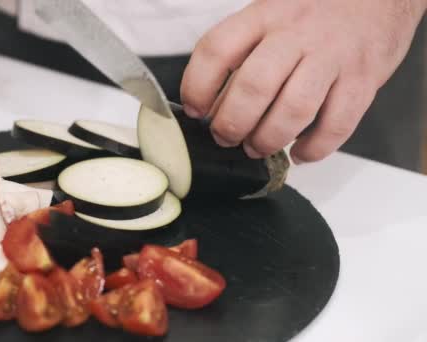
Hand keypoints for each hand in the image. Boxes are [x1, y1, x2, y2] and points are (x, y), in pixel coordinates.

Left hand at [180, 0, 426, 163]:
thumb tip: (212, 107)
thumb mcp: (272, 16)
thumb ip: (243, 54)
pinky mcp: (363, 78)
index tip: (194, 110)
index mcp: (264, 15)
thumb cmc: (315, 11)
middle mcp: (297, 33)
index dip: (197, 86)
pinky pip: (337, 125)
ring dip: (269, 139)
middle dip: (232, 124)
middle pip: (254, 86)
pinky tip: (300, 152)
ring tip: (257, 148)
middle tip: (225, 137)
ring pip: (294, 109)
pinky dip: (314, 148)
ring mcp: (332, 56)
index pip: (217, 50)